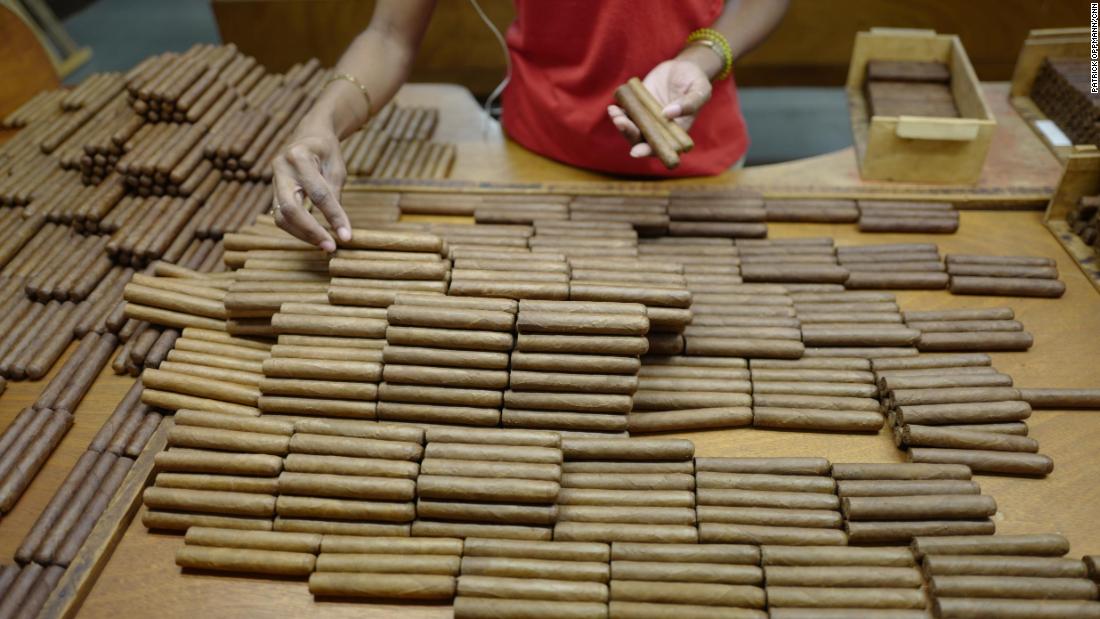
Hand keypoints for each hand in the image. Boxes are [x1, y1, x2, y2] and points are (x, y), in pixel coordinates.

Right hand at [271, 121, 350, 251]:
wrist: (309, 135)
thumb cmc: (327, 151)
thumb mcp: (337, 169)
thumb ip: (335, 196)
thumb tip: (340, 230)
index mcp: (299, 156)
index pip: (318, 194)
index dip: (333, 216)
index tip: (346, 236)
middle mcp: (280, 167)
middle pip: (289, 208)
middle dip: (310, 231)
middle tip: (331, 247)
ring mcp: (273, 180)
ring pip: (281, 216)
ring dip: (303, 235)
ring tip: (325, 245)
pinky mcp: (273, 191)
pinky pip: (281, 216)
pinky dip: (298, 229)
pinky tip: (314, 236)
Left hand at [608, 58, 711, 157]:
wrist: (683, 67)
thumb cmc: (696, 80)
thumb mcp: (700, 90)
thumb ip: (689, 103)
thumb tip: (668, 114)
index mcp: (676, 132)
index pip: (661, 147)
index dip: (648, 151)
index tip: (636, 152)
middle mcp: (659, 129)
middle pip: (642, 140)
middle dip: (630, 134)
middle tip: (621, 123)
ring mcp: (647, 119)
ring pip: (632, 128)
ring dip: (621, 124)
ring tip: (615, 113)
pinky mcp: (639, 107)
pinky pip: (627, 114)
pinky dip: (619, 113)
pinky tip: (614, 108)